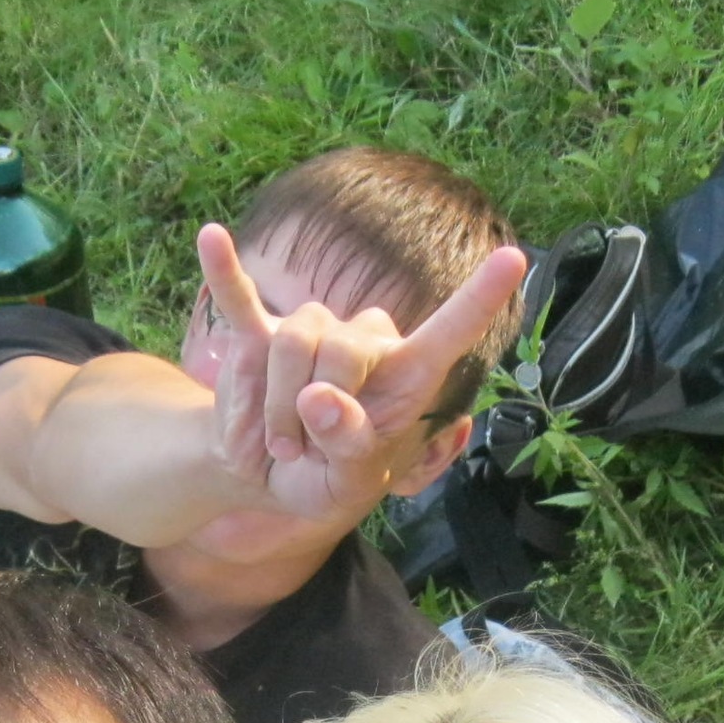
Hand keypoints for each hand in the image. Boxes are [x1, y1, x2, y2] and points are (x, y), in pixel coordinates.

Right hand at [195, 225, 526, 524]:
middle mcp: (363, 342)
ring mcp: (309, 334)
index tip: (512, 258)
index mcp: (403, 376)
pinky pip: (240, 302)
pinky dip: (225, 274)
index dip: (478, 298)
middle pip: (339, 347)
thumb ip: (349, 447)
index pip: (448, 332)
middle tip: (299, 453)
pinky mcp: (255, 338)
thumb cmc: (323, 480)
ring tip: (278, 444)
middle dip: (311, 409)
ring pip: (290, 344)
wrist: (267, 479)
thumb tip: (320, 398)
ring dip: (274, 409)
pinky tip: (211, 237)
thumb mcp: (347, 485)